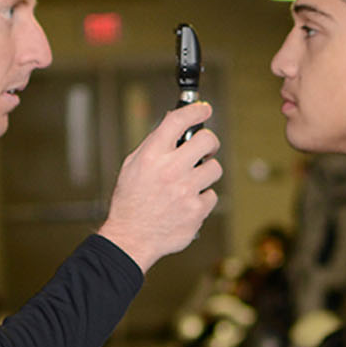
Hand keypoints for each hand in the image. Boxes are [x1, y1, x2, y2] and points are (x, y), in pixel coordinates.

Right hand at [98, 102, 221, 272]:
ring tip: (192, 179)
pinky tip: (188, 201)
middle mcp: (170, 170)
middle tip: (205, 148)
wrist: (132, 237)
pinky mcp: (197, 210)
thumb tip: (175, 125)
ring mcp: (186, 191)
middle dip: (210, 141)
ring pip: (214, 168)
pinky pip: (212, 194)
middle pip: (208, 140)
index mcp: (152, 156)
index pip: (179, 121)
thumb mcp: (132, 165)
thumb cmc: (130, 202)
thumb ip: (153, 144)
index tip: (204, 109)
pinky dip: (202, 197)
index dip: (196, 110)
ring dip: (206, 171)